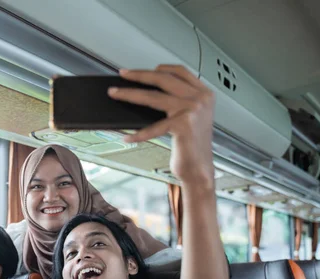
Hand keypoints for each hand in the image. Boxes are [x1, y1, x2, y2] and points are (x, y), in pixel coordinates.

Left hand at [108, 65, 215, 187]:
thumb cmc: (191, 145)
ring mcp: (193, 110)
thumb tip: (144, 90)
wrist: (200, 169)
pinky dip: (138, 134)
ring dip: (129, 95)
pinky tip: (127, 137)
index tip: (141, 70)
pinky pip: (153, 127)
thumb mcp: (187, 116)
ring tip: (115, 94)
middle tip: (123, 74)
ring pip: (153, 97)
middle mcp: (201, 99)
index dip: (158, 68)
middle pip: (163, 78)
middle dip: (139, 75)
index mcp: (204, 93)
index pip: (179, 71)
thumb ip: (175, 101)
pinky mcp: (183, 125)